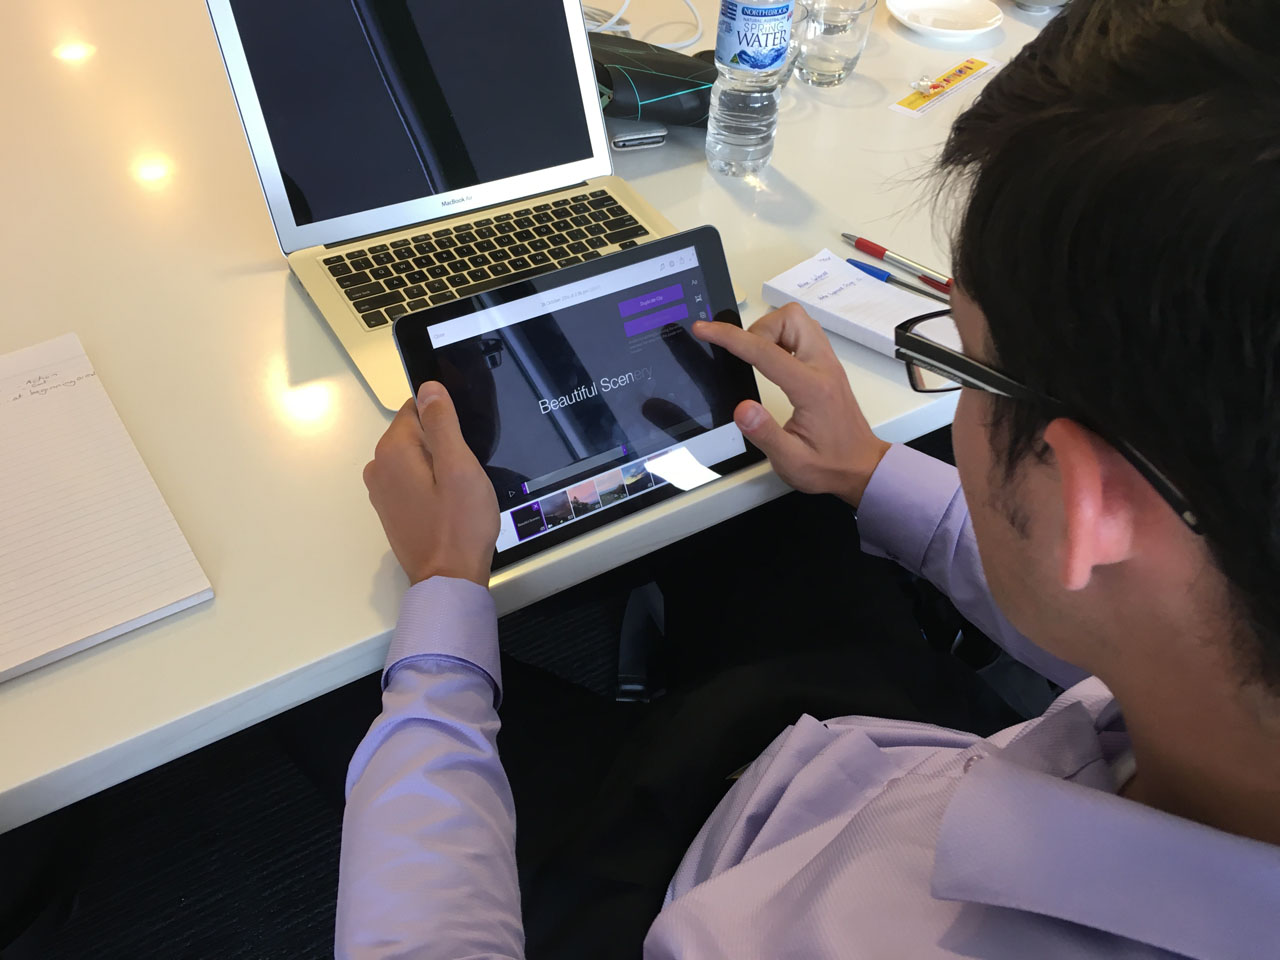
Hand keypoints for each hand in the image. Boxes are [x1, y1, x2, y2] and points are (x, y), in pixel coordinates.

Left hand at [363, 382, 499, 586]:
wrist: (449, 579)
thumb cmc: (459, 525)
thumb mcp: (459, 466)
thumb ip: (442, 422)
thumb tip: (428, 388)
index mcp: (392, 451)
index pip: (418, 408)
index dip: (447, 424)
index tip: (463, 448)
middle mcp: (378, 467)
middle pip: (416, 434)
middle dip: (443, 446)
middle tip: (464, 474)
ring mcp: (381, 490)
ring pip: (416, 458)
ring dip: (438, 468)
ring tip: (458, 493)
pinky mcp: (390, 509)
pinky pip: (412, 480)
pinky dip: (430, 485)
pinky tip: (447, 505)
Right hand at [693, 304, 890, 506]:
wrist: (862, 468)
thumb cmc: (830, 465)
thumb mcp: (792, 462)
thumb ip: (765, 434)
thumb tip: (742, 408)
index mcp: (812, 389)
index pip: (765, 351)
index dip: (729, 337)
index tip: (705, 329)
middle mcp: (824, 367)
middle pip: (789, 319)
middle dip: (758, 328)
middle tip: (743, 355)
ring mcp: (828, 363)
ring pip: (798, 320)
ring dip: (771, 331)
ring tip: (756, 359)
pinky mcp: (827, 365)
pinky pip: (803, 333)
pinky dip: (782, 338)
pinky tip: (772, 361)